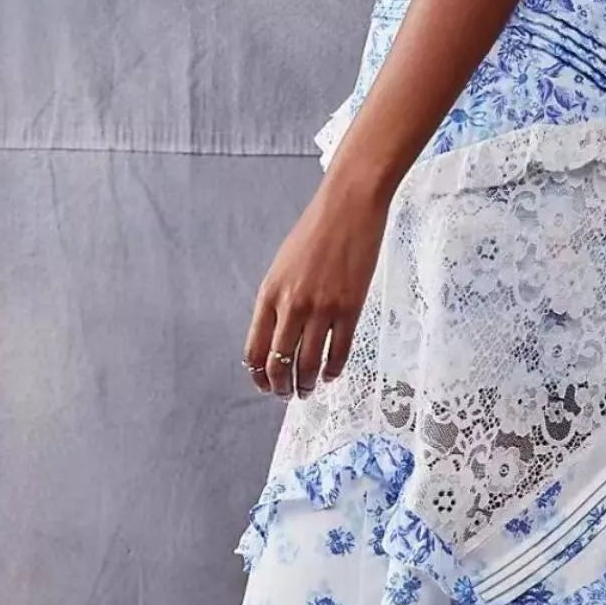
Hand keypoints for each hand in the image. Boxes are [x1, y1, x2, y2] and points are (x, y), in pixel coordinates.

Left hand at [242, 179, 387, 398]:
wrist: (349, 209)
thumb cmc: (315, 232)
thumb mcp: (283, 267)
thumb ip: (278, 300)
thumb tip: (279, 335)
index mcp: (270, 294)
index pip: (255, 348)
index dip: (257, 375)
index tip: (263, 384)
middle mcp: (292, 306)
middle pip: (280, 363)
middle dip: (281, 387)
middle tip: (286, 395)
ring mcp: (322, 309)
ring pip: (309, 364)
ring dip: (307, 384)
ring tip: (309, 389)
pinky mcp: (350, 309)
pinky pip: (339, 352)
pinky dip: (333, 370)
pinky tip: (330, 374)